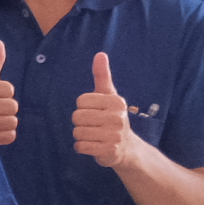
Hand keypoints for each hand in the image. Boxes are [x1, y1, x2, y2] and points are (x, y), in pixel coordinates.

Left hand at [71, 50, 139, 167]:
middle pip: (77, 117)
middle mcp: (117, 118)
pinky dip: (82, 147)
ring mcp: (114, 135)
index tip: (95, 111)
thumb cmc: (112, 117)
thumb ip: (102, 75)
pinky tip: (93, 145)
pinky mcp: (108, 151)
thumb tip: (100, 54)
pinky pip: (80, 146)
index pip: (81, 101)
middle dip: (80, 122)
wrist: (127, 147)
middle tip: (94, 125)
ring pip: (77, 132)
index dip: (83, 107)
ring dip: (81, 135)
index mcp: (116, 102)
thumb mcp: (108, 95)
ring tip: (94, 135)